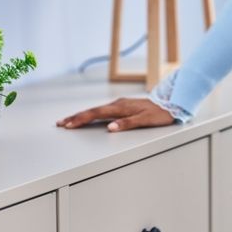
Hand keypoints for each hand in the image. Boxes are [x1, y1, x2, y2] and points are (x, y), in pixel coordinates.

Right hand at [56, 97, 176, 131]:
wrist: (170, 104)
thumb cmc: (159, 114)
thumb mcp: (145, 121)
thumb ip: (127, 124)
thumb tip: (110, 128)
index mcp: (120, 108)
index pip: (96, 114)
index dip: (81, 119)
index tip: (68, 124)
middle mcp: (117, 104)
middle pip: (92, 111)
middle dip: (76, 117)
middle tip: (61, 123)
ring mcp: (119, 104)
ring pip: (96, 110)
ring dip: (82, 115)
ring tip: (69, 121)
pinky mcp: (122, 106)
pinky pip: (102, 110)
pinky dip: (91, 114)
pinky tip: (88, 117)